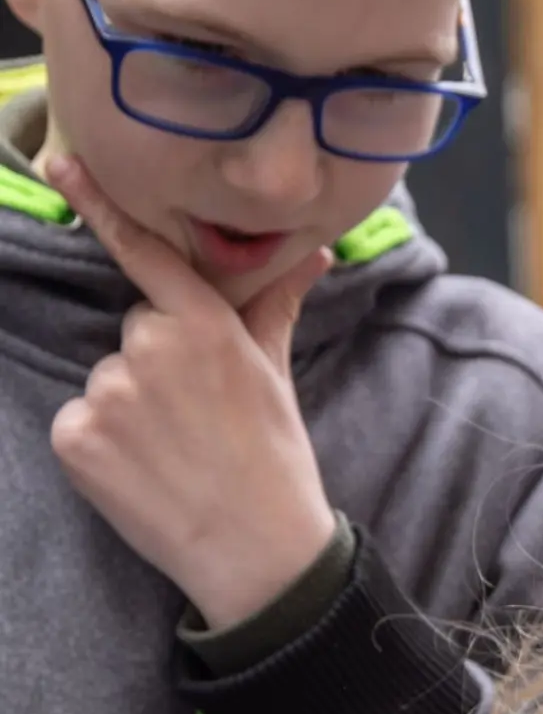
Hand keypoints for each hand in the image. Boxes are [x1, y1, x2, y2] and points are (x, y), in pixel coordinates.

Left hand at [46, 156, 337, 630]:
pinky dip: (102, 446)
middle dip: (158, 361)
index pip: (145, 255)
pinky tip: (144, 473)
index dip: (98, 205)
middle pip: (136, 331)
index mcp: (204, 328)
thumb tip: (313, 251)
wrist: (259, 552)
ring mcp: (107, 395)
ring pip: (108, 380)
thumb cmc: (276, 461)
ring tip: (176, 452)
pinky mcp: (75, 439)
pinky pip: (79, 423)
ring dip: (131, 408)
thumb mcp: (277, 377)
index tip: (59, 162)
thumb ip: (275, 306)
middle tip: (201, 417)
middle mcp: (148, 350)